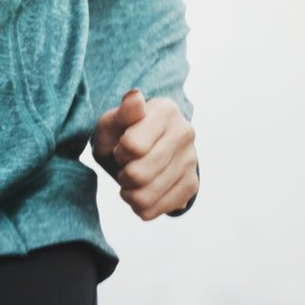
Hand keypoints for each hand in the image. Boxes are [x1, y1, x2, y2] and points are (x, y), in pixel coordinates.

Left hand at [92, 88, 198, 219]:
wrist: (145, 147)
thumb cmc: (122, 132)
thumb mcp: (113, 121)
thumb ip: (122, 113)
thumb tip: (135, 95)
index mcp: (165, 110)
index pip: (133, 146)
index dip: (119, 152)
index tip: (120, 147)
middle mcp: (185, 132)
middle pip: (139, 174)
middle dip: (123, 175)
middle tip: (123, 168)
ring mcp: (191, 159)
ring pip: (147, 195)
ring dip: (130, 193)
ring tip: (130, 181)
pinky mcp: (192, 185)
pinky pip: (159, 210)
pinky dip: (141, 206)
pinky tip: (141, 192)